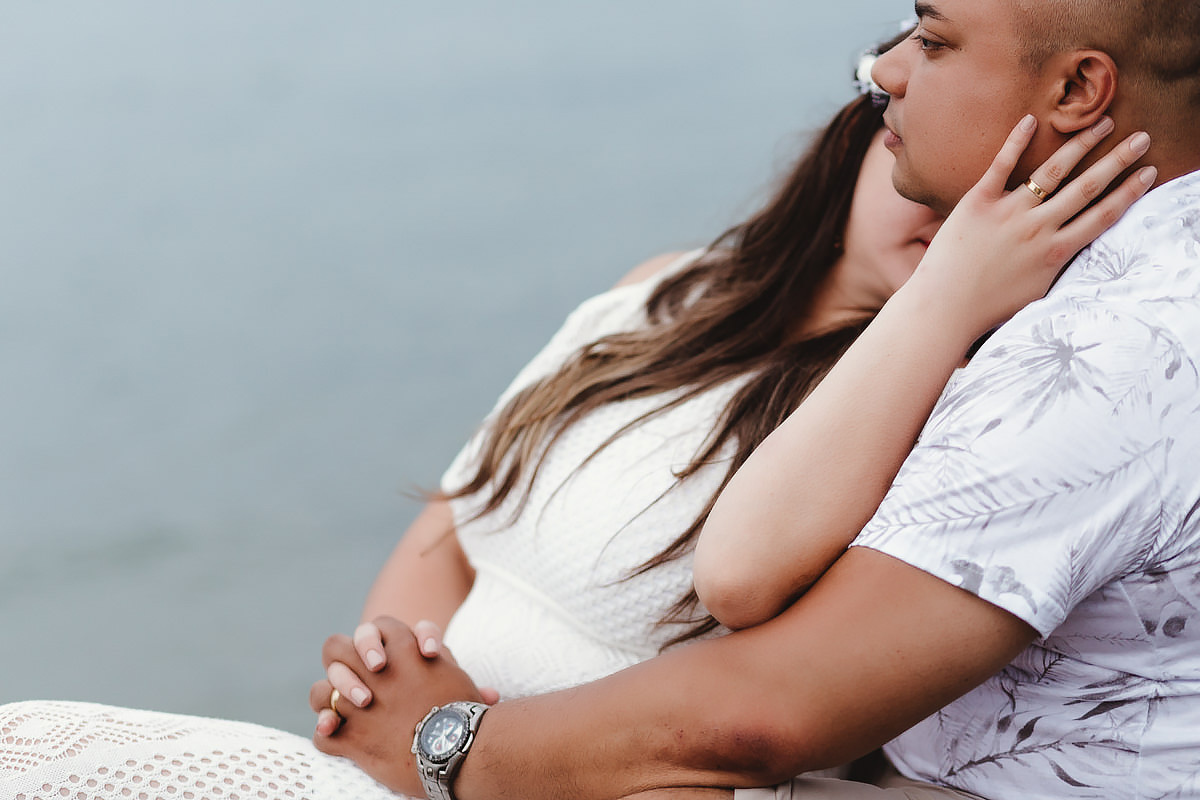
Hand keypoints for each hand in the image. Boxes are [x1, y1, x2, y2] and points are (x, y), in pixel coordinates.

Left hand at [309, 616, 488, 795]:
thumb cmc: (465, 712)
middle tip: (360, 682)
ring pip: (322, 691)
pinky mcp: (352, 739)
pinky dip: (327, 734)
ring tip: (345, 710)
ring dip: (329, 698)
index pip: (378, 626)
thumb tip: (489, 694)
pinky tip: (335, 734)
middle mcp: (373, 671)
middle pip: (335, 647)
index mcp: (401, 648)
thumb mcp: (464, 684)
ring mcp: (357, 705)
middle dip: (341, 661)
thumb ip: (459, 680)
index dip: (382, 640)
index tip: (395, 660)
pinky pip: (323, 735)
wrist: (453, 747)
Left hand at [909, 114, 1155, 341]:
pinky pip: (1000, 165)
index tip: (1149, 172)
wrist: (943, 308)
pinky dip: (1016, 141)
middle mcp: (1038, 229)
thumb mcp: (1036, 292)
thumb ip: (1057, 267)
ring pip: (1053, 171)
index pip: (1103, 215)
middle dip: (1119, 160)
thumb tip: (1074, 250)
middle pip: (1088, 187)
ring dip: (1082, 144)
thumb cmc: (987, 308)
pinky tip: (1031, 119)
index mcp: (1056, 253)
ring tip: (1103, 123)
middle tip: (1141, 137)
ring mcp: (1008, 213)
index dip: (1130, 192)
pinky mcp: (977, 203)